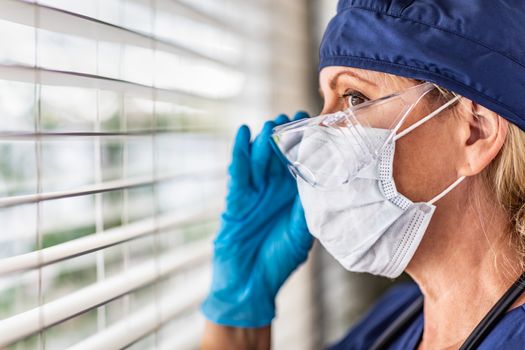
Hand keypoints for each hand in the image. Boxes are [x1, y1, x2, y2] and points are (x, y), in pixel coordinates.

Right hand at [201, 112, 313, 327]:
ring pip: (259, 160)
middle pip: (279, 156)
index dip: (307, 145)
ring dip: (264, 140)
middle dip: (286, 136)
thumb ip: (309, 209)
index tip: (315, 123)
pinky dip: (239, 153)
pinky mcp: (236, 200)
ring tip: (273, 123)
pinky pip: (238, 173)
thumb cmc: (278, 261)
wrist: (250, 285)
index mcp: (293, 198)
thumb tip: (324, 182)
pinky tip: (243, 133)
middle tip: (293, 117)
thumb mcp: (302, 234)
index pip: (301, 165)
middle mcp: (274, 192)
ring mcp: (254, 194)